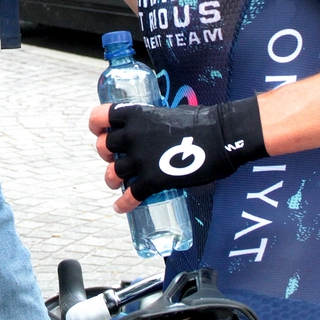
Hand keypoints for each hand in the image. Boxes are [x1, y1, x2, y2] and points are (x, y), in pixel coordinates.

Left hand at [89, 97, 265, 211]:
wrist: (222, 136)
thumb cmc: (202, 121)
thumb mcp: (168, 111)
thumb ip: (153, 122)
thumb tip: (152, 131)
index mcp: (135, 115)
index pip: (99, 117)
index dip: (97, 125)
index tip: (100, 131)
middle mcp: (132, 136)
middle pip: (103, 147)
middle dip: (106, 154)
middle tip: (115, 158)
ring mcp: (140, 159)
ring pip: (112, 173)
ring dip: (112, 180)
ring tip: (116, 183)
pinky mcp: (152, 180)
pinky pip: (131, 195)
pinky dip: (124, 204)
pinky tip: (121, 208)